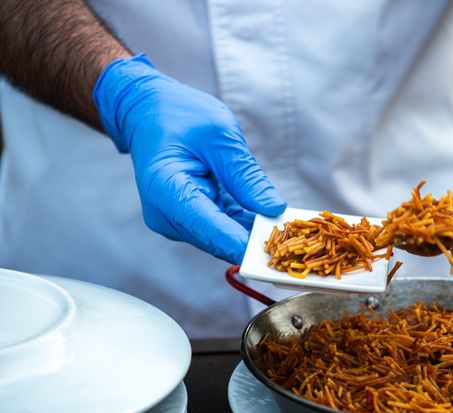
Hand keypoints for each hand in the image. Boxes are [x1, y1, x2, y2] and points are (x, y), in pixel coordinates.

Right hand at [93, 54, 285, 263]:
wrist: (147, 111)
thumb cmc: (178, 115)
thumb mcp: (219, 136)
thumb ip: (245, 175)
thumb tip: (273, 208)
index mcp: (166, 190)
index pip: (208, 228)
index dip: (243, 243)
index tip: (275, 253)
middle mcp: (167, 215)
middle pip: (217, 238)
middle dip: (256, 239)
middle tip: (297, 238)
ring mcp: (177, 220)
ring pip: (223, 237)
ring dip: (254, 233)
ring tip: (291, 228)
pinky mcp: (189, 219)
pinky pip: (222, 227)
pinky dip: (246, 224)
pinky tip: (273, 219)